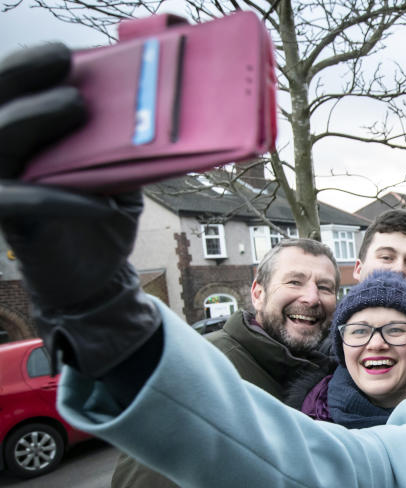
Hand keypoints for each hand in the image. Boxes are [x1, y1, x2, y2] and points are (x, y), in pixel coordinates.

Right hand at [0, 43, 159, 377]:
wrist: (98, 274)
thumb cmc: (103, 213)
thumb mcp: (115, 169)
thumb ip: (117, 139)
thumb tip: (149, 102)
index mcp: (26, 131)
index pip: (13, 85)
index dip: (30, 64)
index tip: (65, 54)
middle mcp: (4, 150)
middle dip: (28, 78)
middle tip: (68, 66)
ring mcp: (2, 181)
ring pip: (2, 137)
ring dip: (39, 118)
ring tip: (77, 107)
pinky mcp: (11, 218)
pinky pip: (28, 199)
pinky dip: (65, 196)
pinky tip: (100, 200)